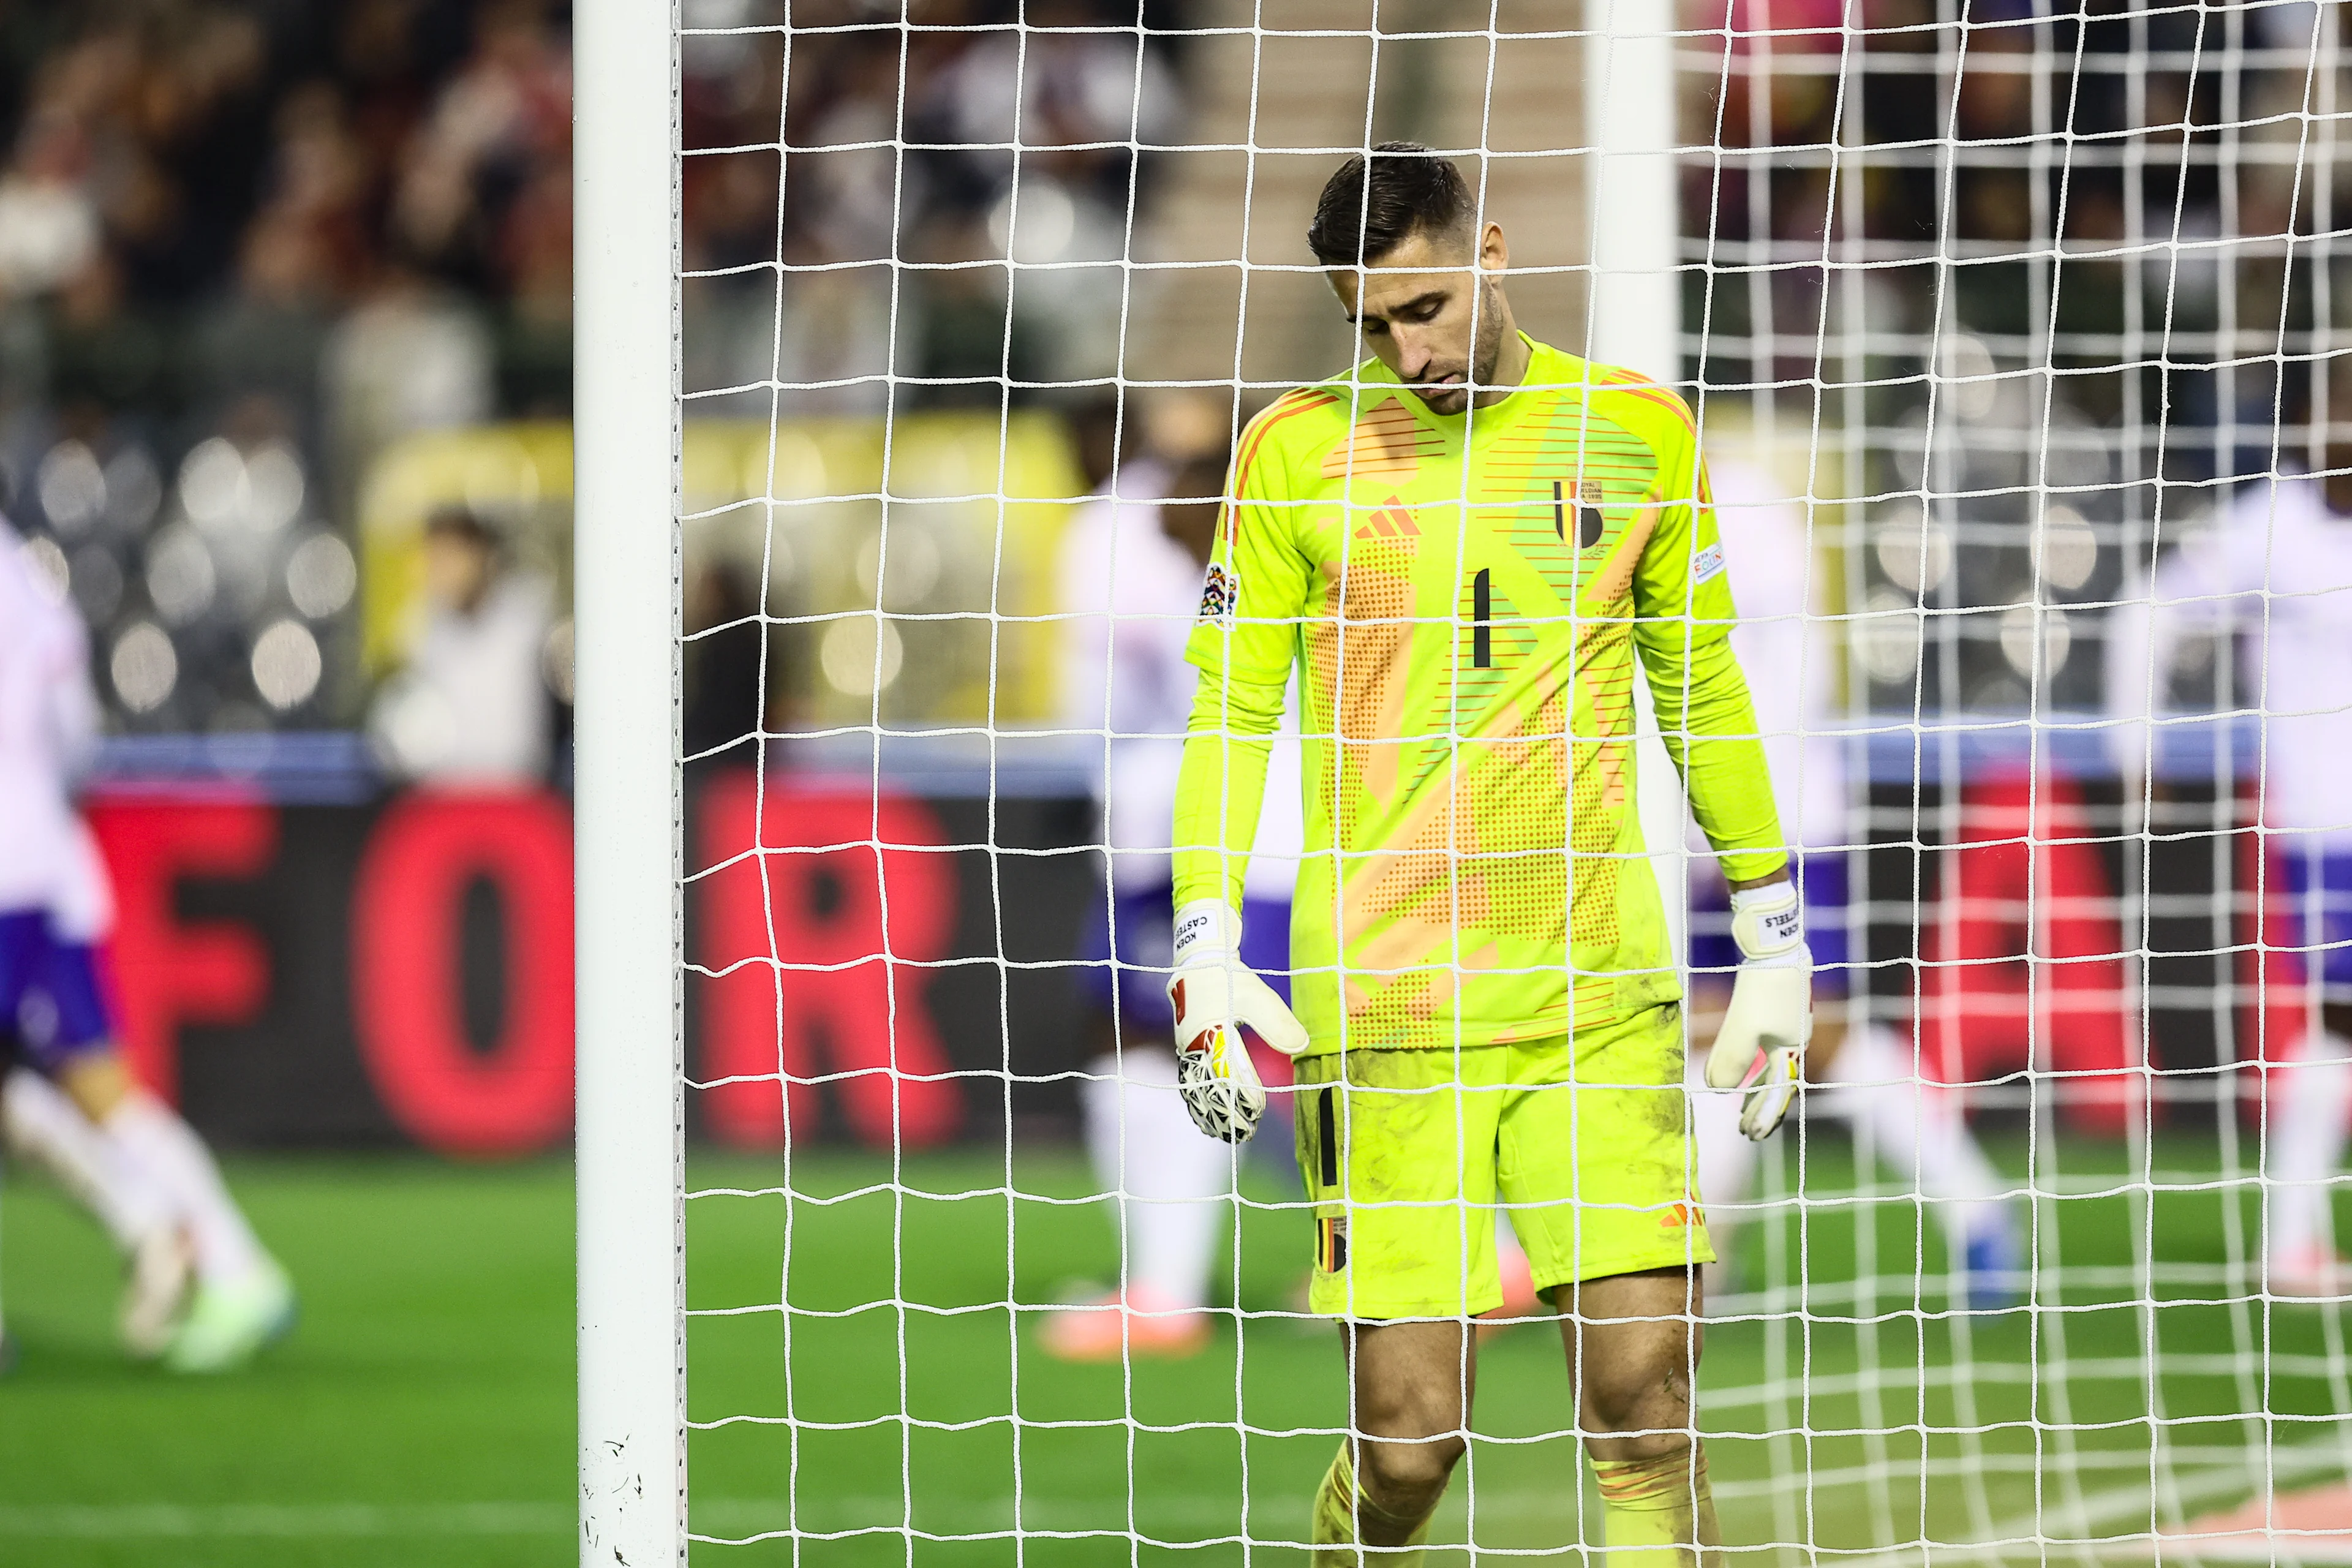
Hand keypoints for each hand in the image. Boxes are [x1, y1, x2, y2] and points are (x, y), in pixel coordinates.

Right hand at [1165, 900, 1308, 1142]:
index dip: (1244, 1093)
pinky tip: (1208, 1119)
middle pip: (1209, 1086)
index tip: (1258, 1110)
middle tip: (1246, 1131)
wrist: (1199, 962)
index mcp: (1211, 1031)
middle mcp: (1194, 1044)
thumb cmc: (1229, 978)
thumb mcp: (1258, 996)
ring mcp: (1186, 1048)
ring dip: (1212, 1112)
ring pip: (1196, 1088)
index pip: (1229, 1071)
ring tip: (1228, 1134)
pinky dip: (1199, 1102)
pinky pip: (1190, 1081)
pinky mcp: (1186, 1049)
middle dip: (1227, 1111)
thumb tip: (1302, 1046)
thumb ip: (1278, 1021)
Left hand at [1703, 879, 1812, 1140]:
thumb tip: (1717, 1090)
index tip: (1750, 1136)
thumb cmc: (1763, 985)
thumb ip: (1732, 1060)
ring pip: (1771, 1063)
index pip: (1779, 1091)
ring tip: (1740, 1103)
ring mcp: (1786, 1021)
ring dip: (1755, 1086)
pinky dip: (1752, 1060)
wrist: (1773, 939)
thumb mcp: (1743, 1026)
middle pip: (1778, 1081)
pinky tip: (1740, 1062)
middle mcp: (1793, 1037)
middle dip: (1760, 1106)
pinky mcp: (1774, 1005)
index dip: (1764, 1115)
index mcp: (1792, 1047)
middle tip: (1744, 1129)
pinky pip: (1763, 1043)